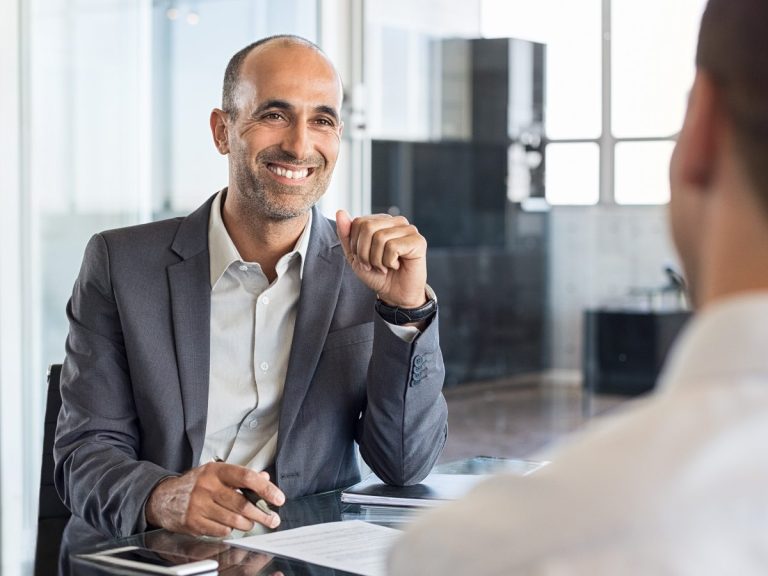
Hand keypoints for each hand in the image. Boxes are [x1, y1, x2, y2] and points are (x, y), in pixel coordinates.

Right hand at [145, 462, 284, 536]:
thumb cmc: (196, 484)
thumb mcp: (217, 473)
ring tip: (250, 523)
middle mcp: (207, 486)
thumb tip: (265, 478)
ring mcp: (199, 505)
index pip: (246, 477)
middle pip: (242, 503)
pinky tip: (229, 525)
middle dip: (261, 514)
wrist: (164, 497)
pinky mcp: (193, 522)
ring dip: (247, 524)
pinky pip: (221, 530)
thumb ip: (241, 476)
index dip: (266, 488)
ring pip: (233, 520)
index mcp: (216, 471)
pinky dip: (229, 530)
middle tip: (272, 520)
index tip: (278, 498)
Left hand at [336, 210, 427, 307]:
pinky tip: (397, 265)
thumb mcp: (355, 256)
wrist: (395, 295)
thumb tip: (340, 212)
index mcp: (382, 221)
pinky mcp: (418, 241)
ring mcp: (409, 229)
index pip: (358, 222)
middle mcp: (396, 221)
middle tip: (373, 265)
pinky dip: (389, 262)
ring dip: (377, 260)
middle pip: (368, 227)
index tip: (364, 259)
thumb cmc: (377, 275)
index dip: (356, 245)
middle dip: (364, 253)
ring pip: (380, 238)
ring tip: (385, 267)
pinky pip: (393, 247)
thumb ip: (346, 234)